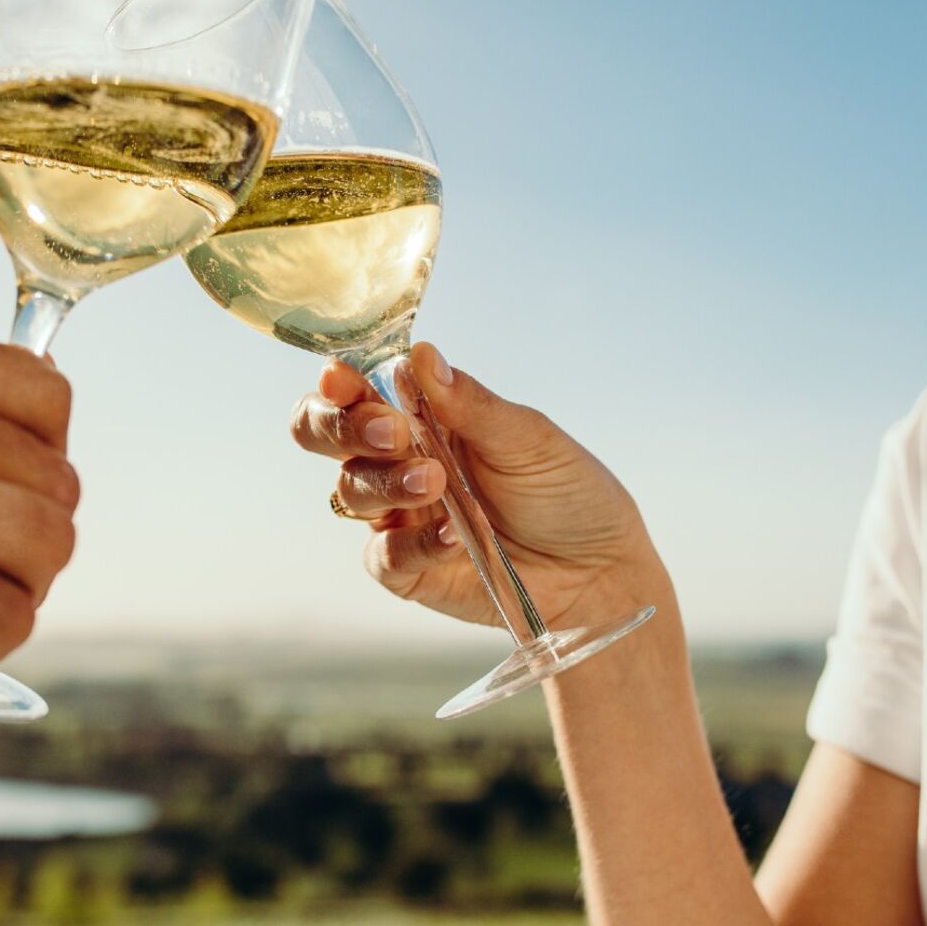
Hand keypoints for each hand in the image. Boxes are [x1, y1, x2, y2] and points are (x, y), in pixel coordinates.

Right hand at [290, 342, 660, 629]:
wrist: (600, 570)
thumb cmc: (567, 493)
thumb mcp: (526, 437)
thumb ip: (469, 404)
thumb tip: (419, 355)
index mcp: (422, 417)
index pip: (355, 392)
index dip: (338, 384)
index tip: (343, 379)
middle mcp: (399, 462)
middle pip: (326, 436)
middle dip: (343, 427)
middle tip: (391, 431)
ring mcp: (399, 517)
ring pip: (352, 491)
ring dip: (388, 481)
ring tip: (437, 482)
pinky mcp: (409, 570)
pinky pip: (385, 555)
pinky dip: (416, 543)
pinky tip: (454, 535)